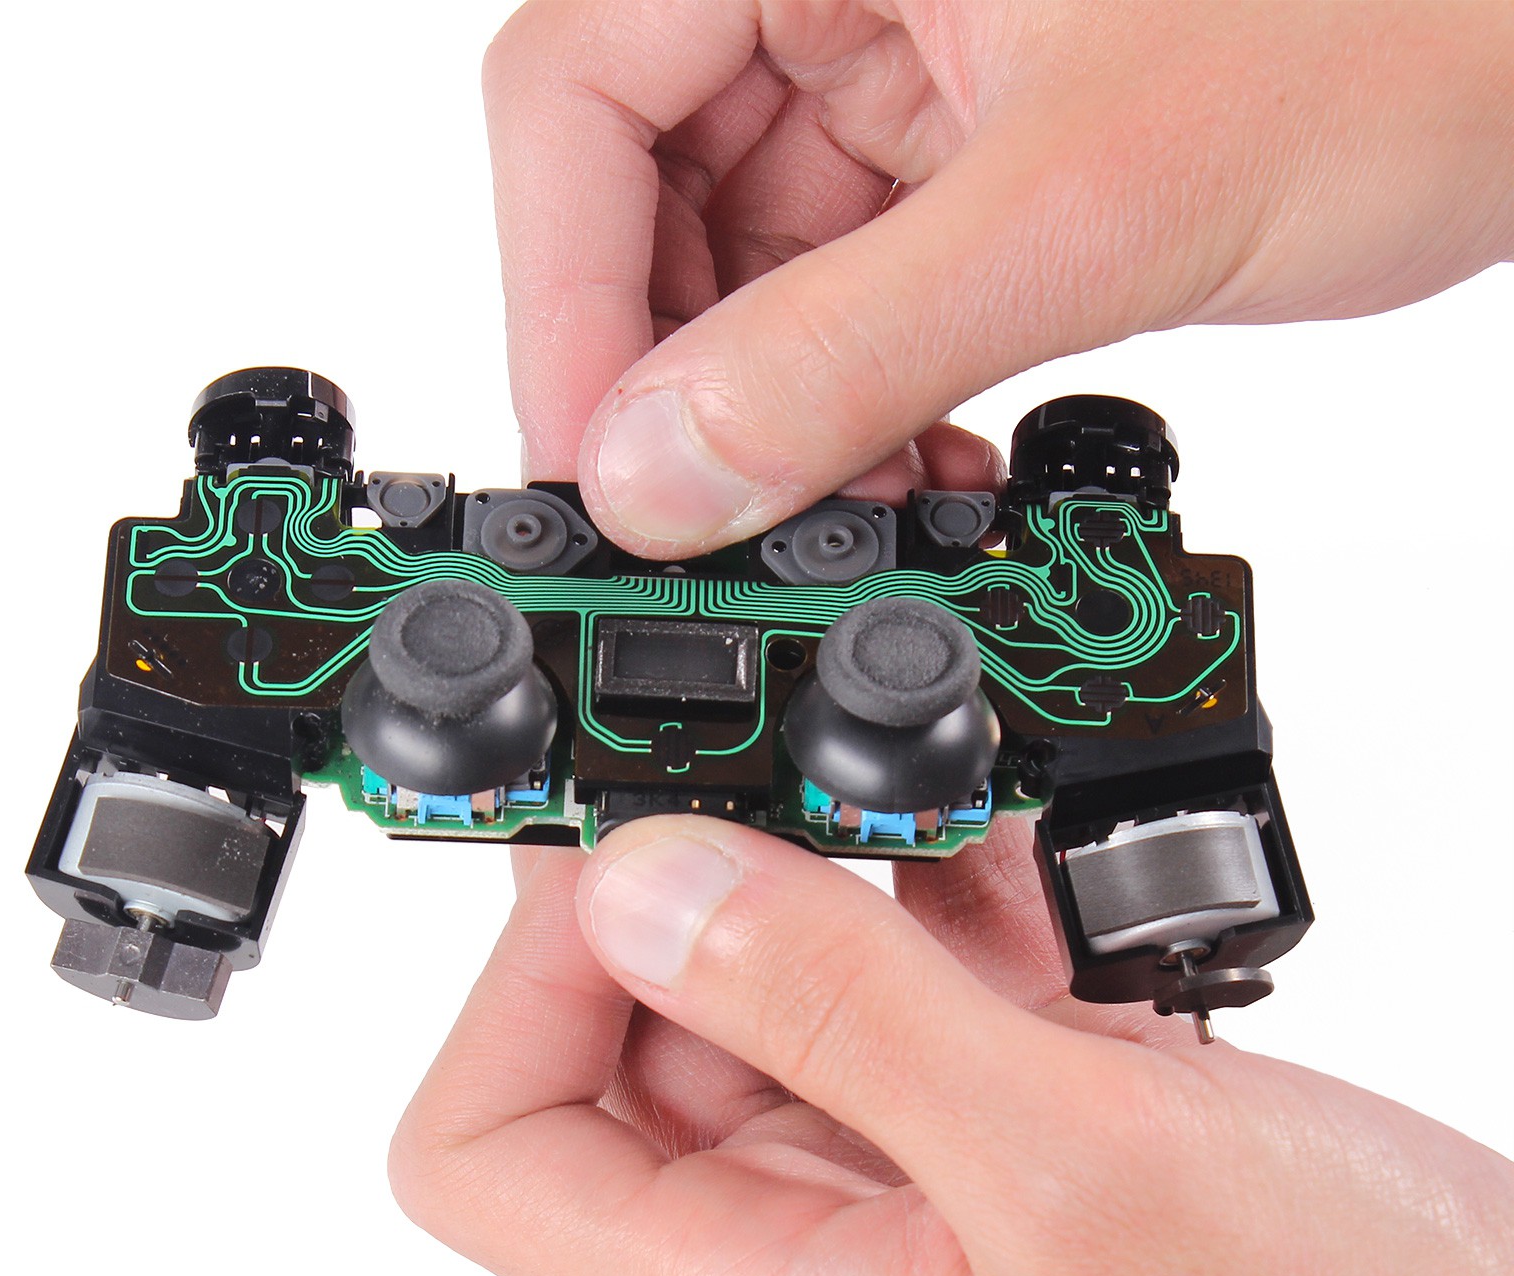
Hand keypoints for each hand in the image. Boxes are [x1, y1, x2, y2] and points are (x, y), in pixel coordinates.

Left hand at [390, 821, 1513, 1275]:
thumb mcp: (1076, 1177)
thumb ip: (840, 1011)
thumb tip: (642, 876)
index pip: (493, 1151)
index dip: (524, 986)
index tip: (631, 850)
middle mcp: (805, 1247)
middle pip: (631, 1028)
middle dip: (693, 870)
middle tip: (765, 741)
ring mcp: (906, 1174)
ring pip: (777, 975)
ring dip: (827, 852)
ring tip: (890, 752)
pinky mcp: (1011, 1116)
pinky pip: (915, 969)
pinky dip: (947, 876)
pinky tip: (1002, 818)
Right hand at [484, 0, 1513, 553]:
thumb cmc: (1417, 6)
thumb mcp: (1097, 204)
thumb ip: (849, 347)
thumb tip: (657, 476)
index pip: (575, 94)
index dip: (558, 291)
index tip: (596, 460)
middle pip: (636, 190)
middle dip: (671, 377)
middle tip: (707, 523)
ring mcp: (894, 59)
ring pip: (733, 260)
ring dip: (766, 410)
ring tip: (839, 516)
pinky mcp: (955, 148)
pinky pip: (836, 288)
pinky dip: (850, 398)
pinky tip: (908, 471)